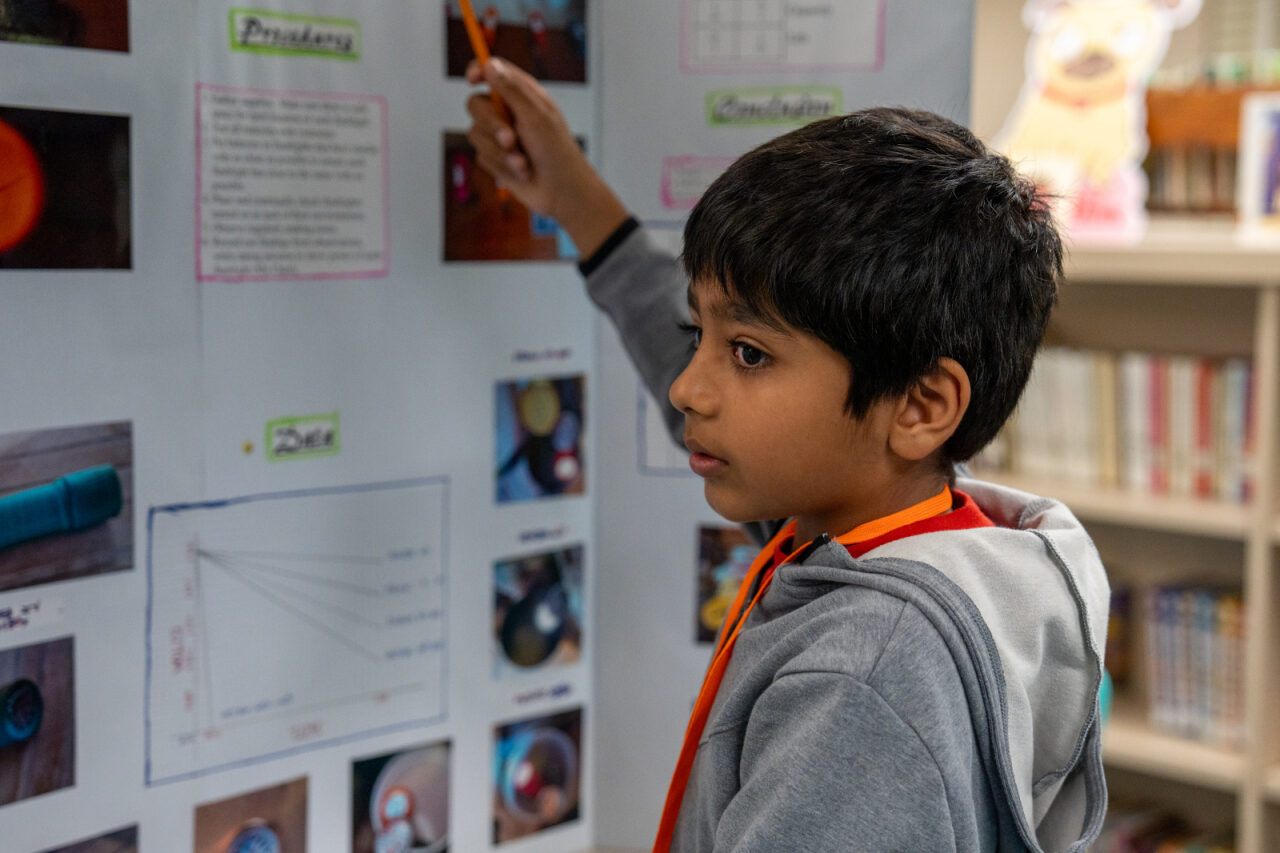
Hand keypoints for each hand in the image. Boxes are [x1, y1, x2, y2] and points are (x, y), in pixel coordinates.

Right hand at [465, 58, 628, 257]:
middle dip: (491, 124)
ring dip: (500, 152)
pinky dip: (501, 166)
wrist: (562, 192)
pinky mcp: (496, 158)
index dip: (478, 71)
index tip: (471, 80)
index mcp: (523, 95)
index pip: (492, 72)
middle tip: (511, 139)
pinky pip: (482, 156)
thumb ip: (510, 90)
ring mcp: (500, 136)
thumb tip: (489, 64)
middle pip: (475, 104)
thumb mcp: (535, 116)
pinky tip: (522, 173)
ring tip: (524, 163)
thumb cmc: (555, 151)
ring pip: (475, 134)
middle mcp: (509, 112)